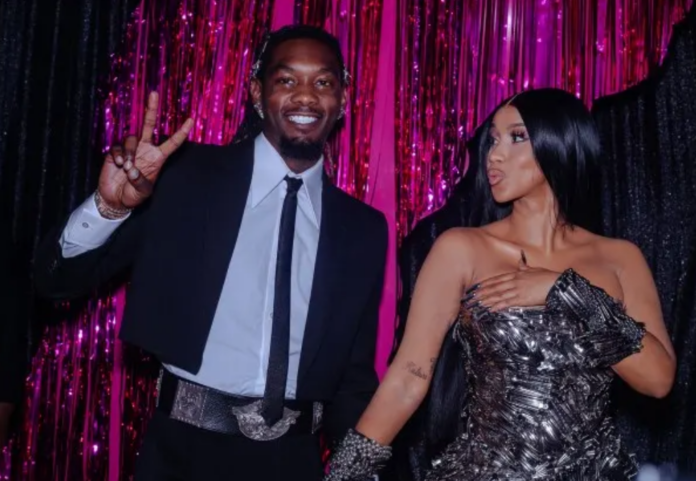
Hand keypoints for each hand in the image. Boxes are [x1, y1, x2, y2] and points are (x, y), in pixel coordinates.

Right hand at [98, 92, 192, 212]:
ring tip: (127, 168)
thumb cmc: (133, 195)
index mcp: (157, 158)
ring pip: (131, 138)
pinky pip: (118, 146)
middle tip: (155, 93)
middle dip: (152, 109)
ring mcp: (130, 150)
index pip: (172, 143)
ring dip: (129, 152)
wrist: (115, 199)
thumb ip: (140, 182)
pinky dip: (119, 154)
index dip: (181, 132)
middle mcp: (145, 150)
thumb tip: (132, 170)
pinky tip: (119, 165)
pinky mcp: (116, 152)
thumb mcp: (142, 192)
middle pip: (149, 125)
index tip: (191, 120)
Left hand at [466, 259, 560, 311]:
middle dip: (484, 292)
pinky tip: (491, 309)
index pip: (499, 279)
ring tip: (479, 303)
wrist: (557, 284)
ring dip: (488, 300)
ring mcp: (517, 290)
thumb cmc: (547, 277)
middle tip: (474, 296)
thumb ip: (525, 268)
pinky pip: (507, 303)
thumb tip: (520, 263)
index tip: (479, 287)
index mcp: (517, 274)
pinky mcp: (522, 299)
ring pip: (499, 295)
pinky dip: (498, 306)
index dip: (488, 283)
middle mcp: (515, 281)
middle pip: (496, 287)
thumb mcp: (534, 269)